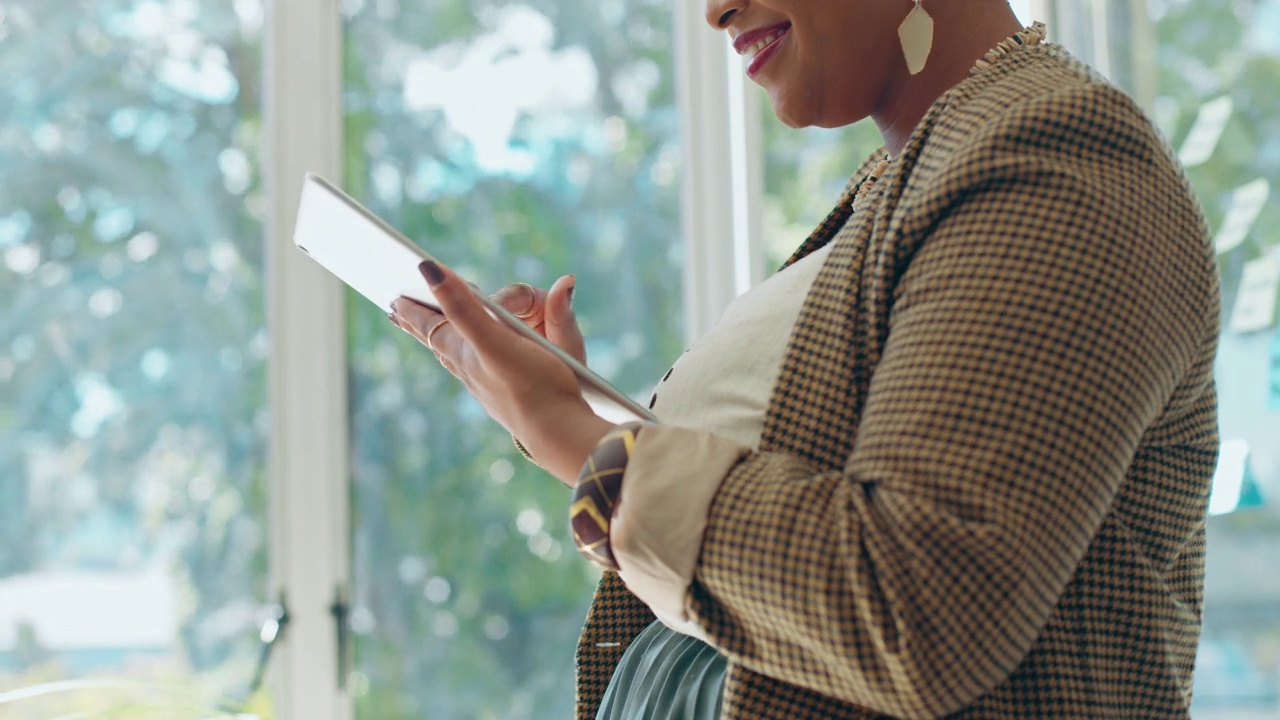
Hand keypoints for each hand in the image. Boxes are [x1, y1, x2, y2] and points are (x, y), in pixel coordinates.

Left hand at [390, 261, 613, 485]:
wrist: (561, 432)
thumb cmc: (533, 384)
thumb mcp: (495, 341)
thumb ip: (463, 307)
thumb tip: (430, 270)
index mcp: (466, 353)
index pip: (431, 326)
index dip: (413, 309)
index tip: (394, 297)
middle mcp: (472, 371)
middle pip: (439, 341)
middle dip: (420, 324)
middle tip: (397, 312)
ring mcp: (489, 386)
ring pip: (457, 358)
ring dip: (441, 340)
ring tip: (427, 333)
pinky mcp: (508, 397)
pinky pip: (479, 372)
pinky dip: (467, 358)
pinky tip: (469, 364)